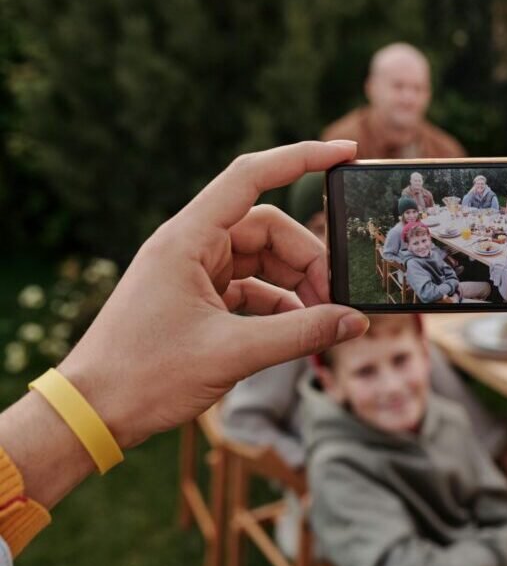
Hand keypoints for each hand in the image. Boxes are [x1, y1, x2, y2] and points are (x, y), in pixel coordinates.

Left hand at [56, 140, 368, 449]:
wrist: (92, 412)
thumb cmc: (144, 376)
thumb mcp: (233, 353)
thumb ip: (300, 333)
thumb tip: (354, 322)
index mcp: (188, 239)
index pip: (252, 177)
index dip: (302, 159)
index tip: (345, 153)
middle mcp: (190, 246)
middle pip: (269, 228)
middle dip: (308, 259)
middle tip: (336, 299)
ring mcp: (192, 271)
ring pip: (263, 259)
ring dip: (297, 284)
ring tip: (322, 319)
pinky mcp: (196, 298)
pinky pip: (251, 286)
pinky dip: (279, 304)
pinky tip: (298, 330)